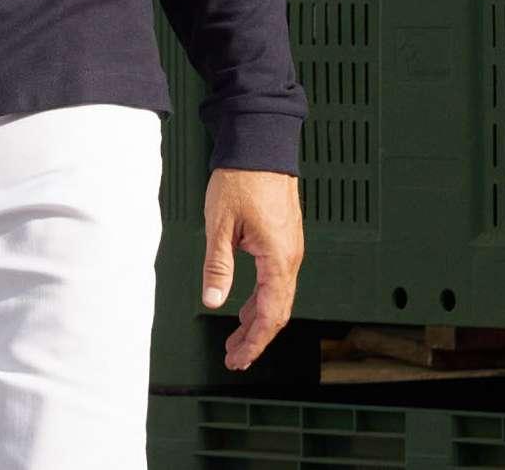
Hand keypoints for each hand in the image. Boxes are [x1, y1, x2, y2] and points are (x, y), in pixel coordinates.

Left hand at [201, 167, 303, 370]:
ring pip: (278, 297)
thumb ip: (218, 266)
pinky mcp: (285, 239)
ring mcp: (290, 248)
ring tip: (236, 336)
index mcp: (278, 258)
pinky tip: (245, 305)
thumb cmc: (242, 178)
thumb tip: (213, 301)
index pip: (269, 315)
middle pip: (277, 312)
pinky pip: (277, 280)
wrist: (260, 144)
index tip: (238, 360)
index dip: (254, 343)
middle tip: (234, 356)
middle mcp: (290, 257)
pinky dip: (262, 299)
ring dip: (257, 320)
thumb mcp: (219, 224)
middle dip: (255, 338)